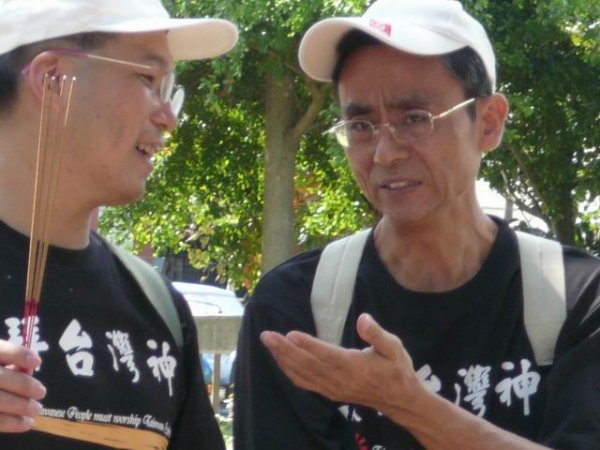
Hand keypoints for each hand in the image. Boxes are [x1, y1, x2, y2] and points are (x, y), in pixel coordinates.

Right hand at [0, 340, 45, 431]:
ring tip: (36, 410)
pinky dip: (11, 423)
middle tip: (42, 392)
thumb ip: (11, 362)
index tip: (37, 362)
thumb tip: (29, 370)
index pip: (0, 350)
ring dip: (20, 407)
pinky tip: (25, 423)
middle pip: (0, 378)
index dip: (19, 355)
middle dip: (24, 386)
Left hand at [261, 313, 423, 415]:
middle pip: (308, 365)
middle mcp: (339, 380)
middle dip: (285, 350)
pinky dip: (289, 371)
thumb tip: (363, 318)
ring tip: (268, 343)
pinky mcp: (329, 392)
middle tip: (267, 335)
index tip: (290, 334)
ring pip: (302, 375)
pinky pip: (305, 383)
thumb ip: (377, 334)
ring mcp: (332, 388)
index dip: (308, 345)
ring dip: (283, 359)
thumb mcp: (394, 348)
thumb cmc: (397, 369)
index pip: (327, 355)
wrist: (400, 400)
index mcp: (354, 367)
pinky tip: (280, 361)